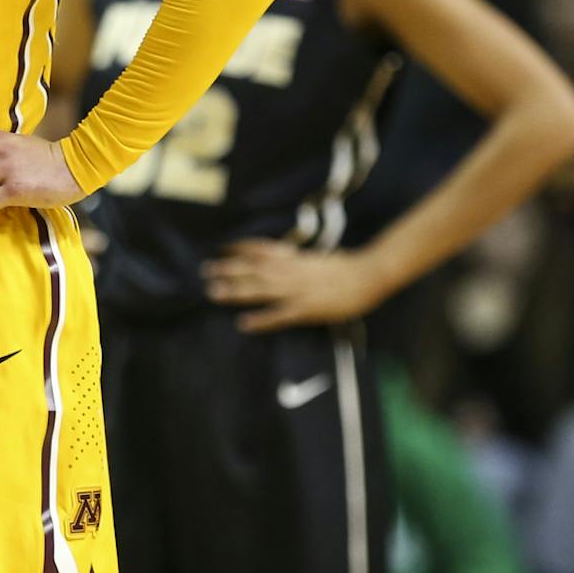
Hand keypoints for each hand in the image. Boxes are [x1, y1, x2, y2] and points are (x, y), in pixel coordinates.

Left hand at [203, 240, 383, 331]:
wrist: (368, 274)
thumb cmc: (346, 266)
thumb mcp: (316, 257)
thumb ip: (297, 259)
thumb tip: (283, 256)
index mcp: (294, 258)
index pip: (261, 249)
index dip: (240, 248)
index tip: (221, 248)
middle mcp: (290, 271)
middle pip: (253, 268)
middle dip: (228, 269)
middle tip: (205, 271)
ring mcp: (296, 290)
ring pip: (259, 289)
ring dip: (235, 291)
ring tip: (213, 293)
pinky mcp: (305, 309)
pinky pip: (278, 315)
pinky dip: (260, 319)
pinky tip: (243, 324)